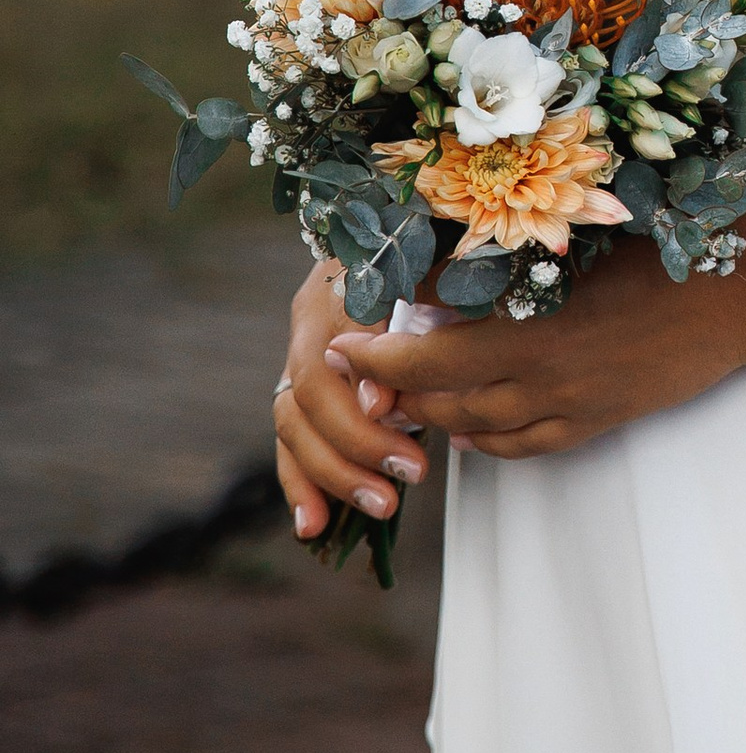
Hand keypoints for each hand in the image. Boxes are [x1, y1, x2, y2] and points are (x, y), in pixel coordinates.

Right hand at [274, 256, 427, 542]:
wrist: (424, 227)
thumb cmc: (447, 247)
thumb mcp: (446, 270)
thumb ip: (417, 321)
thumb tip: (379, 402)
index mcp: (339, 283)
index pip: (328, 356)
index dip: (358, 402)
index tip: (403, 429)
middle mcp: (310, 318)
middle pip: (305, 396)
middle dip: (355, 447)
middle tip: (412, 475)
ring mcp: (300, 352)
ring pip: (292, 424)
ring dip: (333, 473)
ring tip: (383, 509)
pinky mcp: (306, 387)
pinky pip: (292, 440)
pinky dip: (302, 483)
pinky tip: (315, 525)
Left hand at [331, 238, 745, 459]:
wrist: (738, 296)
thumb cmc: (659, 247)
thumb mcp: (573, 238)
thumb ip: (503, 252)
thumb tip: (433, 247)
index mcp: (528, 324)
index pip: (422, 354)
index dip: (372, 354)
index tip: (340, 340)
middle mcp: (540, 375)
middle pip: (438, 397)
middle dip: (389, 388)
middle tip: (359, 370)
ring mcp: (569, 405)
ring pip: (474, 425)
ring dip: (431, 413)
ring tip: (402, 394)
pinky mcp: (597, 420)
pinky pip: (522, 447)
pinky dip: (484, 440)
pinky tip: (468, 427)